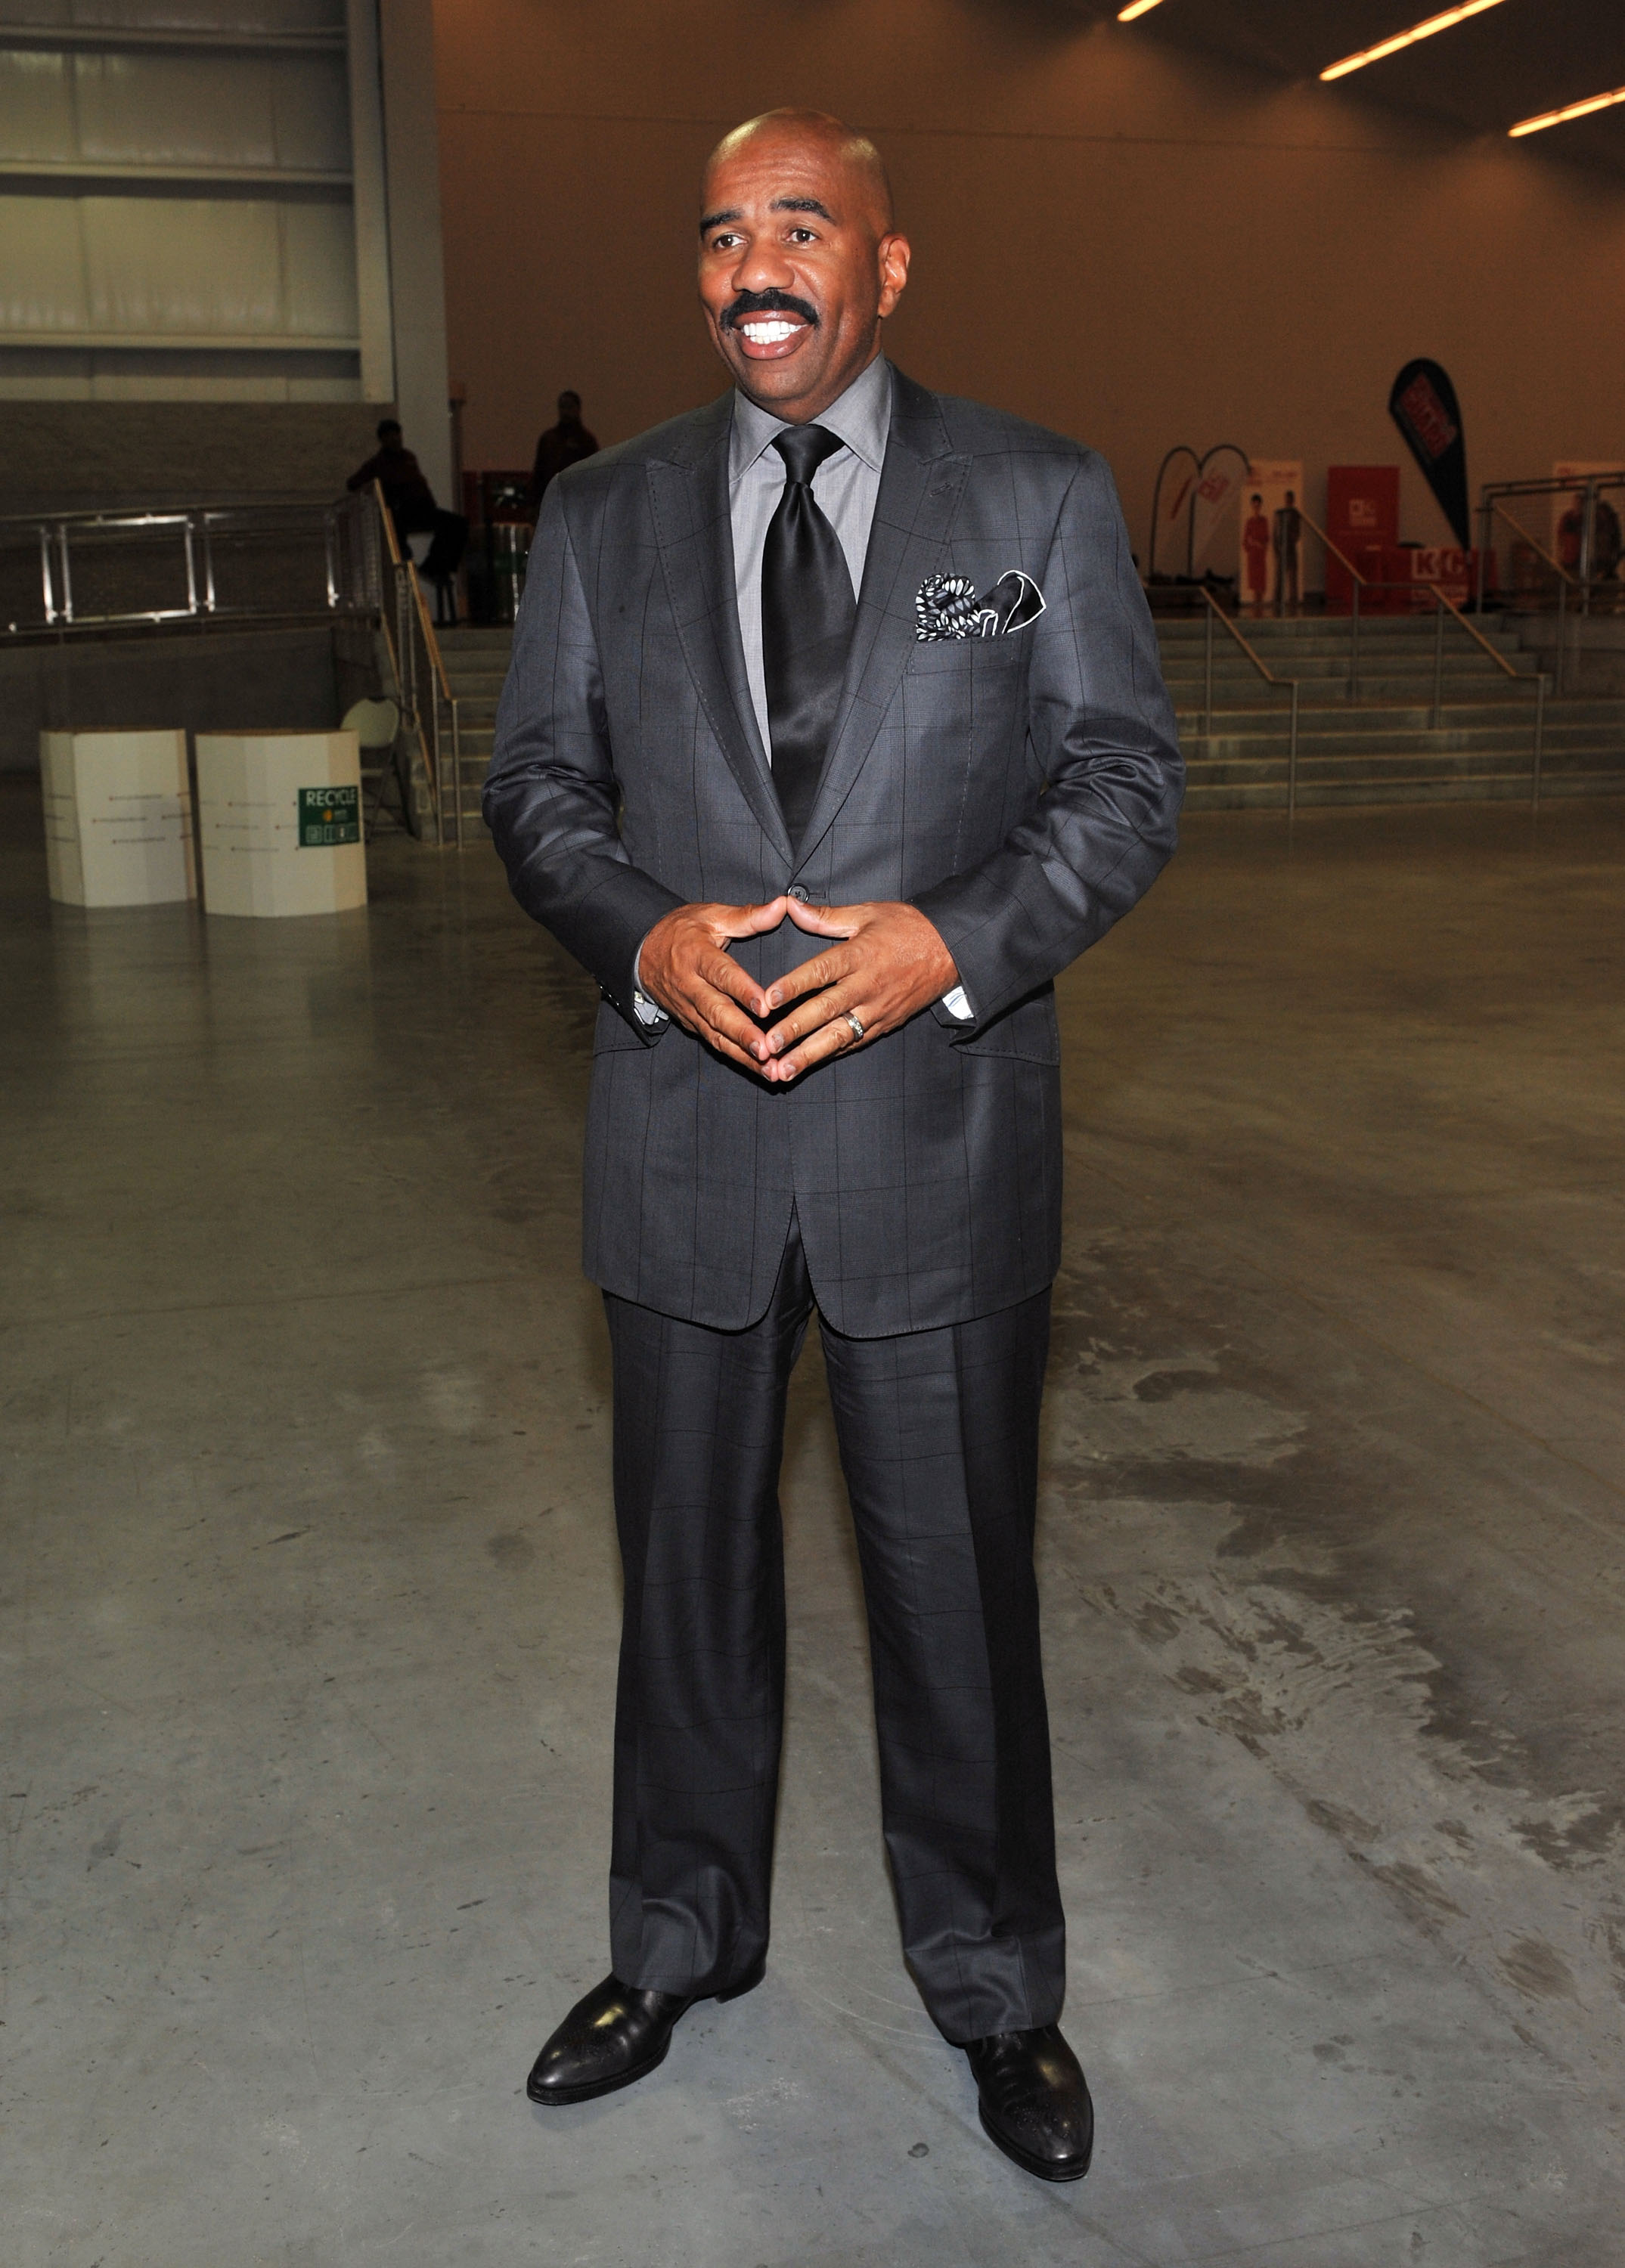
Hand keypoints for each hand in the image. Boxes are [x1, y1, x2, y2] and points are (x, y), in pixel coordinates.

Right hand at [637, 898, 790, 1072]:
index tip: (764, 1005)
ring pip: (715, 1035)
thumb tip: (782, 906)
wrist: (641, 949)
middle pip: (716, 1013)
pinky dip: (736, 1058)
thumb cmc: (682, 930)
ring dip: (742, 1055)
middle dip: (741, 1034)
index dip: (742, 990)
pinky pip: (713, 1042)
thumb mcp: (711, 915)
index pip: (721, 974)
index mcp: (697, 955)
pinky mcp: (689, 1022)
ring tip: (769, 1069)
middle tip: (766, 1049)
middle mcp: (690, 986)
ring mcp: (688, 1008)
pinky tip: (760, 1070)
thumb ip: (748, 916)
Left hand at [758, 898, 958, 1081]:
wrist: (951, 950)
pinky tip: (808, 1065)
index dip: (794, 985)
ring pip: (839, 1036)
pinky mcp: (885, 1024)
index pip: (822, 971)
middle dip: (795, 1030)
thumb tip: (788, 905)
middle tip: (768, 1046)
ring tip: (782, 1071)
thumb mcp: (867, 913)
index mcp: (860, 955)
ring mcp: (877, 1009)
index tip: (769, 999)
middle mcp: (867, 986)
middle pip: (826, 1010)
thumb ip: (825, 916)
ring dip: (809, 1055)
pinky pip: (855, 1042)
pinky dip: (831, 1054)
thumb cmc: (907, 927)